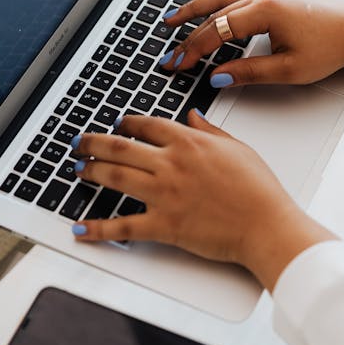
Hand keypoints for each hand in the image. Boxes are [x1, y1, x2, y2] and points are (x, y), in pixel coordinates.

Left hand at [71, 110, 334, 290]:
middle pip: (119, 147)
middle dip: (93, 143)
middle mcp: (171, 163)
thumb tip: (193, 116)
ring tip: (77, 170)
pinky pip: (122, 226)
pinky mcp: (163, 225)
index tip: (118, 124)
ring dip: (90, 172)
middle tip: (80, 143)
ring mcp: (164, 194)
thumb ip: (210, 130)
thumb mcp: (236, 147)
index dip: (126, 122)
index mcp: (189, 142)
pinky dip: (97, 228)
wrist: (266, 225)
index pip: (147, 124)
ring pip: (114, 177)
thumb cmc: (258, 189)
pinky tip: (80, 228)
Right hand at [160, 0, 343, 85]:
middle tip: (170, 48)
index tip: (178, 64)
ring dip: (195, 4)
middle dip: (187, 31)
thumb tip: (217, 76)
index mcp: (265, 11)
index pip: (217, 31)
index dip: (193, 50)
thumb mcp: (289, 70)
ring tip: (174, 16)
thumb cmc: (331, 48)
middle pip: (213, 11)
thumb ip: (249, 73)